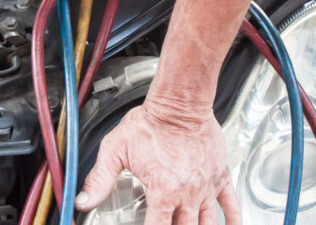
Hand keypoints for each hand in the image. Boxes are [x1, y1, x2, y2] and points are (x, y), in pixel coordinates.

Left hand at [75, 103, 241, 224]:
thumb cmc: (150, 123)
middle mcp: (187, 193)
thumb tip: (83, 201)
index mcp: (163, 191)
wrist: (179, 103)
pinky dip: (233, 221)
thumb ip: (99, 179)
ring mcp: (206, 187)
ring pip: (207, 224)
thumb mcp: (115, 150)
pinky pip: (231, 205)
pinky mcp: (220, 177)